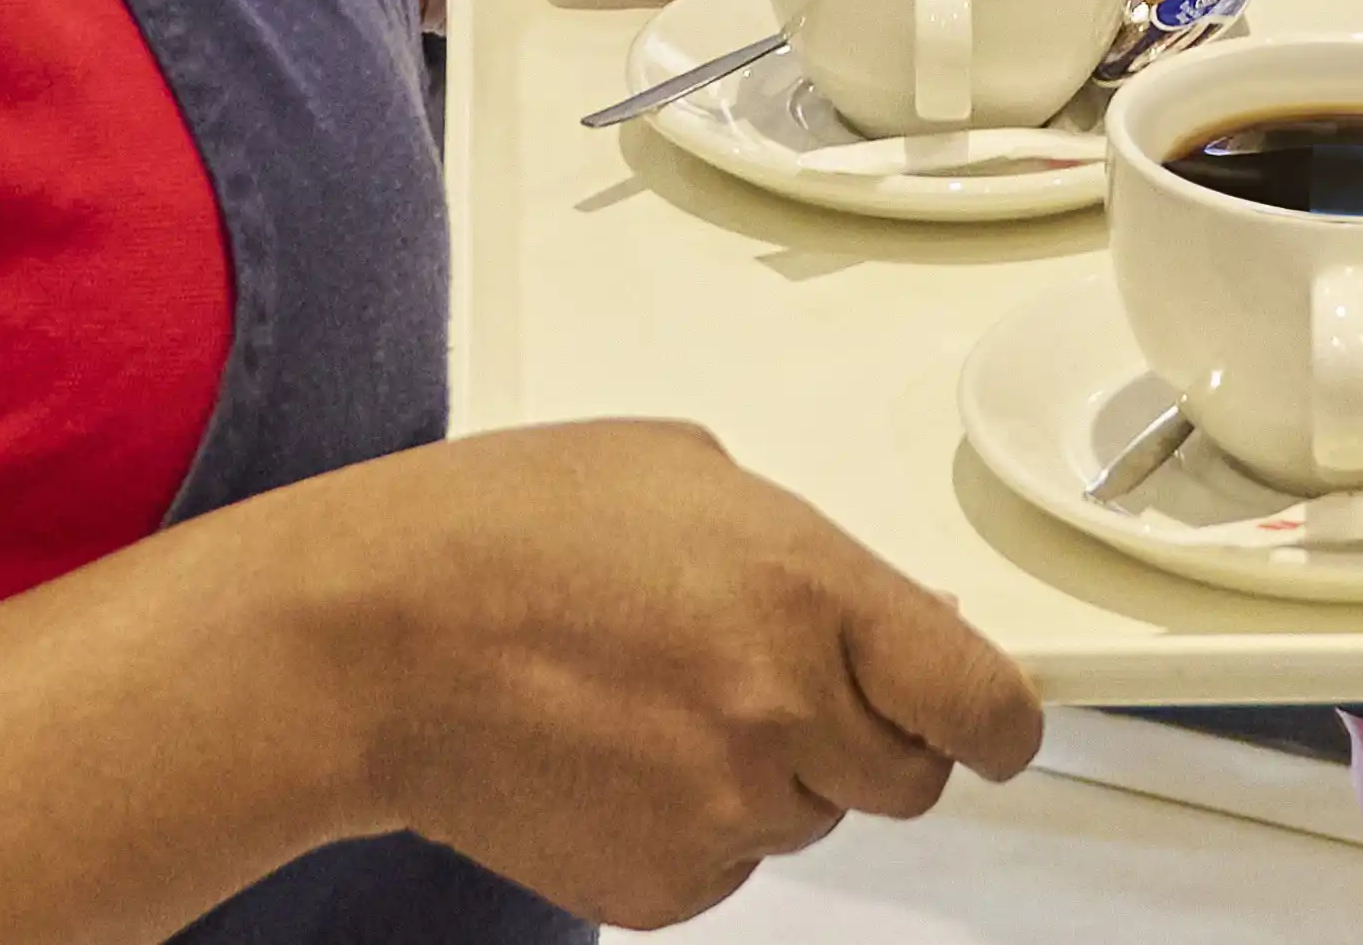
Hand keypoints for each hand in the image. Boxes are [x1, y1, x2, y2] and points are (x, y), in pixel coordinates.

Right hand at [294, 422, 1046, 926]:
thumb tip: (905, 620)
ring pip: (810, 819)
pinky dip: (690, 821)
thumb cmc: (503, 532)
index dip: (997, 719)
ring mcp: (724, 814)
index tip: (992, 719)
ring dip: (769, 771)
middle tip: (766, 674)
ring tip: (655, 695)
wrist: (365, 644)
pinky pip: (727, 864)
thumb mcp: (689, 475)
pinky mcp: (664, 887)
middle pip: (907, 778)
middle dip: (863, 732)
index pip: (984, 706)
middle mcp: (784, 717)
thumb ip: (818, 555)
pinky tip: (614, 751)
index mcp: (809, 594)